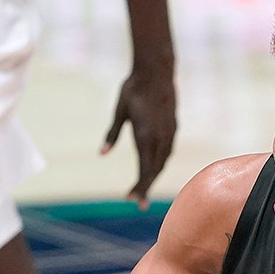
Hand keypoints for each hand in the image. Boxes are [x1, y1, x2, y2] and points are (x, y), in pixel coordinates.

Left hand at [101, 67, 175, 209]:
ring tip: (144, 186)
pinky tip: (153, 165)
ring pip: (163, 161)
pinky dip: (159, 162)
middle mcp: (160, 137)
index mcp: (145, 135)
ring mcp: (169, 133)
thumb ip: (112, 134)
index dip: (139, 186)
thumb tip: (101, 154)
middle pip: (155, 169)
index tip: (130, 199)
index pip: (144, 169)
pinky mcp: (173, 127)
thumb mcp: (119, 111)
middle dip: (146, 186)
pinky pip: (167, 151)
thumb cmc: (133, 89)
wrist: (157, 71)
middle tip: (137, 201)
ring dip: (153, 175)